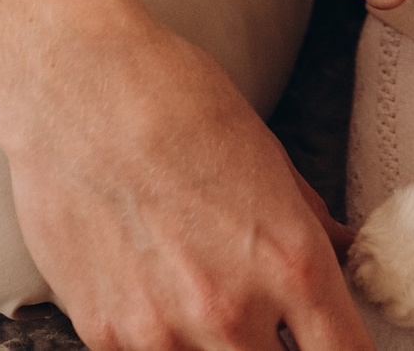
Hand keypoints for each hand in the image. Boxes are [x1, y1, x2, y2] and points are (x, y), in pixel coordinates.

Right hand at [4, 25, 369, 349]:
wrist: (74, 88)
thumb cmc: (176, 103)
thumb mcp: (268, 156)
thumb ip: (306, 221)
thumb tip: (339, 250)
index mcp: (291, 262)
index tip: (338, 344)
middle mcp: (232, 311)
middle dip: (279, 347)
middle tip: (269, 321)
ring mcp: (162, 332)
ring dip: (220, 347)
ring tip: (203, 293)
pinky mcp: (103, 335)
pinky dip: (162, 339)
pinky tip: (154, 293)